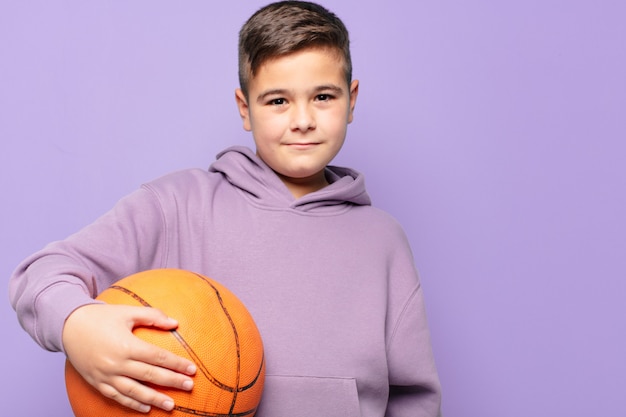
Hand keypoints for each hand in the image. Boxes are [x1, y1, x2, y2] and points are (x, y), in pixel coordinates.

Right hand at [62, 304, 196, 412]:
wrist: (68, 326)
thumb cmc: (101, 317)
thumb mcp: (127, 312)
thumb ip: (152, 316)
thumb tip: (175, 323)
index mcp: (126, 345)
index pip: (157, 357)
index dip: (176, 364)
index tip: (192, 370)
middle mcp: (116, 363)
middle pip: (149, 375)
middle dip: (171, 382)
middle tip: (189, 386)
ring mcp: (106, 375)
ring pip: (134, 391)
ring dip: (154, 399)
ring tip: (171, 405)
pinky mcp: (97, 382)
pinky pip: (116, 397)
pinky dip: (131, 404)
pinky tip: (146, 408)